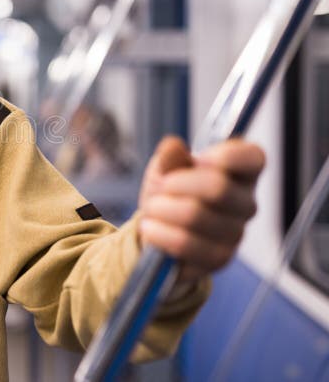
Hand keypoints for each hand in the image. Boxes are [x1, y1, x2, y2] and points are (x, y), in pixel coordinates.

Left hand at [138, 136, 264, 283]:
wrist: (158, 230)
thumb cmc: (171, 193)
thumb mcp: (165, 168)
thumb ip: (170, 157)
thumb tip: (173, 146)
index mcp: (240, 173)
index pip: (253, 158)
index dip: (226, 156)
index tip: (199, 159)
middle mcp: (245, 204)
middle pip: (218, 188)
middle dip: (176, 184)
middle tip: (161, 187)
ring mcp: (235, 234)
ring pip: (196, 216)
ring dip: (161, 209)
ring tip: (152, 208)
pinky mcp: (219, 259)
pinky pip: (186, 244)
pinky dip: (160, 233)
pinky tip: (151, 228)